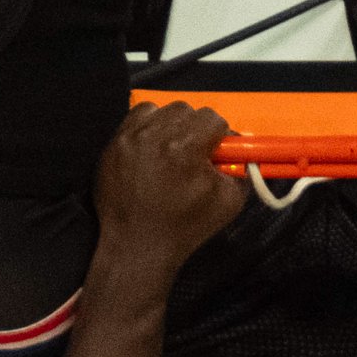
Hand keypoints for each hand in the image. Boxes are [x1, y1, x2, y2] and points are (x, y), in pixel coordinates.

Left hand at [94, 100, 239, 274]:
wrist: (136, 247)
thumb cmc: (184, 227)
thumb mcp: (229, 202)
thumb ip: (242, 170)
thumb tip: (242, 151)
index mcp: (184, 147)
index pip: (213, 118)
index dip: (220, 136)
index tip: (216, 153)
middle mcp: (155, 135)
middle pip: (187, 110)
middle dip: (196, 129)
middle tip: (195, 155)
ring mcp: (130, 138)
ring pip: (161, 110)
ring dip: (172, 125)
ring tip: (171, 152)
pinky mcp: (114, 144)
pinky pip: (137, 118)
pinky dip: (148, 127)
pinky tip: (152, 150)